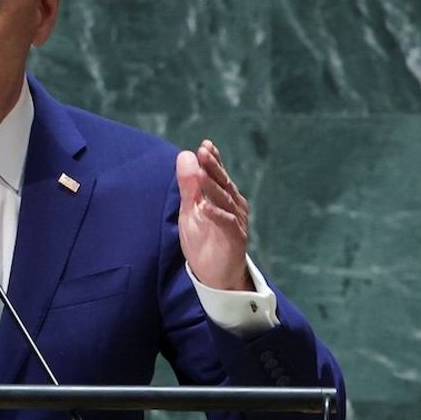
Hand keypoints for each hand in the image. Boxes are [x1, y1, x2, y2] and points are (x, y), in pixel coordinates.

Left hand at [175, 140, 251, 290]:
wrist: (216, 274)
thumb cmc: (204, 240)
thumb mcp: (190, 210)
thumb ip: (188, 185)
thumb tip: (185, 155)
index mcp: (223, 197)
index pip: (218, 175)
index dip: (213, 160)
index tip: (205, 145)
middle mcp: (233, 206)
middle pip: (223, 183)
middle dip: (214, 166)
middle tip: (204, 150)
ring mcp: (235, 221)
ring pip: (224, 200)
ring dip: (212, 186)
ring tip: (202, 172)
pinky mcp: (234, 238)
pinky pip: (225, 223)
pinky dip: (215, 214)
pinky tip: (204, 206)